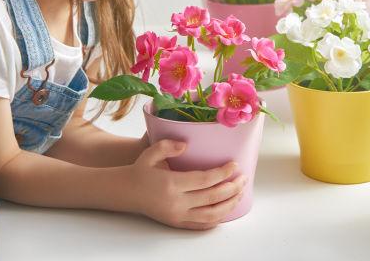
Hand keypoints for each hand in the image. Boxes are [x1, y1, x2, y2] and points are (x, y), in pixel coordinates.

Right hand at [124, 139, 246, 229]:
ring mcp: (178, 215)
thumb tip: (186, 144)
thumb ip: (167, 146)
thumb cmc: (140, 171)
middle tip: (243, 178)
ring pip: (211, 214)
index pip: (205, 180)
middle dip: (232, 188)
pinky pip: (201, 225)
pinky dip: (217, 219)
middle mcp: (177, 202)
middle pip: (213, 198)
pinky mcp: (177, 223)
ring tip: (239, 193)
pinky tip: (226, 209)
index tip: (234, 165)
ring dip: (229, 204)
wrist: (125, 192)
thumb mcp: (150, 153)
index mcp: (172, 184)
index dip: (223, 173)